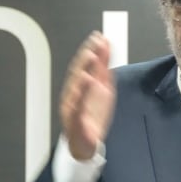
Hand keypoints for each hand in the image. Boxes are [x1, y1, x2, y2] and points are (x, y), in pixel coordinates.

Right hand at [59, 31, 115, 160]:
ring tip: (91, 57)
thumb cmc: (91, 117)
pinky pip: (78, 105)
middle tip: (95, 43)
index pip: (85, 66)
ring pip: (76, 87)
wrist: (86, 144)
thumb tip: (106, 49)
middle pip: (79, 73)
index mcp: (81, 87)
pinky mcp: (75, 120)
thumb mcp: (102, 90)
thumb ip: (103, 70)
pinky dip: (82, 93)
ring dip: (83, 70)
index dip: (91, 50)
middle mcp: (74, 95)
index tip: (99, 37)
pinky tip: (87, 82)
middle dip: (87, 57)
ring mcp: (73, 107)